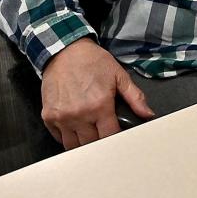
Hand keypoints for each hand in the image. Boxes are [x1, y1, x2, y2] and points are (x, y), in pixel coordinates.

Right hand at [40, 38, 154, 148]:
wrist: (66, 51)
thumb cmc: (92, 62)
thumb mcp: (119, 75)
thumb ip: (135, 97)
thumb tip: (148, 114)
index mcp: (99, 105)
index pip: (110, 136)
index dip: (116, 136)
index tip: (117, 132)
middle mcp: (79, 114)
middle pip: (91, 144)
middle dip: (99, 140)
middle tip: (102, 130)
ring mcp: (62, 117)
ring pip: (73, 146)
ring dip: (82, 143)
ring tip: (89, 131)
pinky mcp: (48, 116)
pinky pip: (59, 138)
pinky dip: (67, 136)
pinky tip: (74, 127)